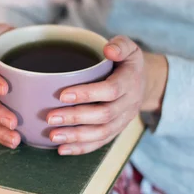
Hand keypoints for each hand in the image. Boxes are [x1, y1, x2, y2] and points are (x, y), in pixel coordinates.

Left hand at [46, 36, 167, 155]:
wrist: (143, 84)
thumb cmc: (127, 63)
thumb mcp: (130, 48)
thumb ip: (121, 44)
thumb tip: (109, 50)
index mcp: (130, 82)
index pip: (110, 90)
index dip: (87, 94)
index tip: (62, 94)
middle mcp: (128, 104)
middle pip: (103, 115)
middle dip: (75, 118)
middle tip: (50, 117)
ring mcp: (122, 121)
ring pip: (101, 133)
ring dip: (75, 137)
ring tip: (53, 136)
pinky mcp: (115, 131)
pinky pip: (99, 143)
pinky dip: (80, 148)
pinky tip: (61, 149)